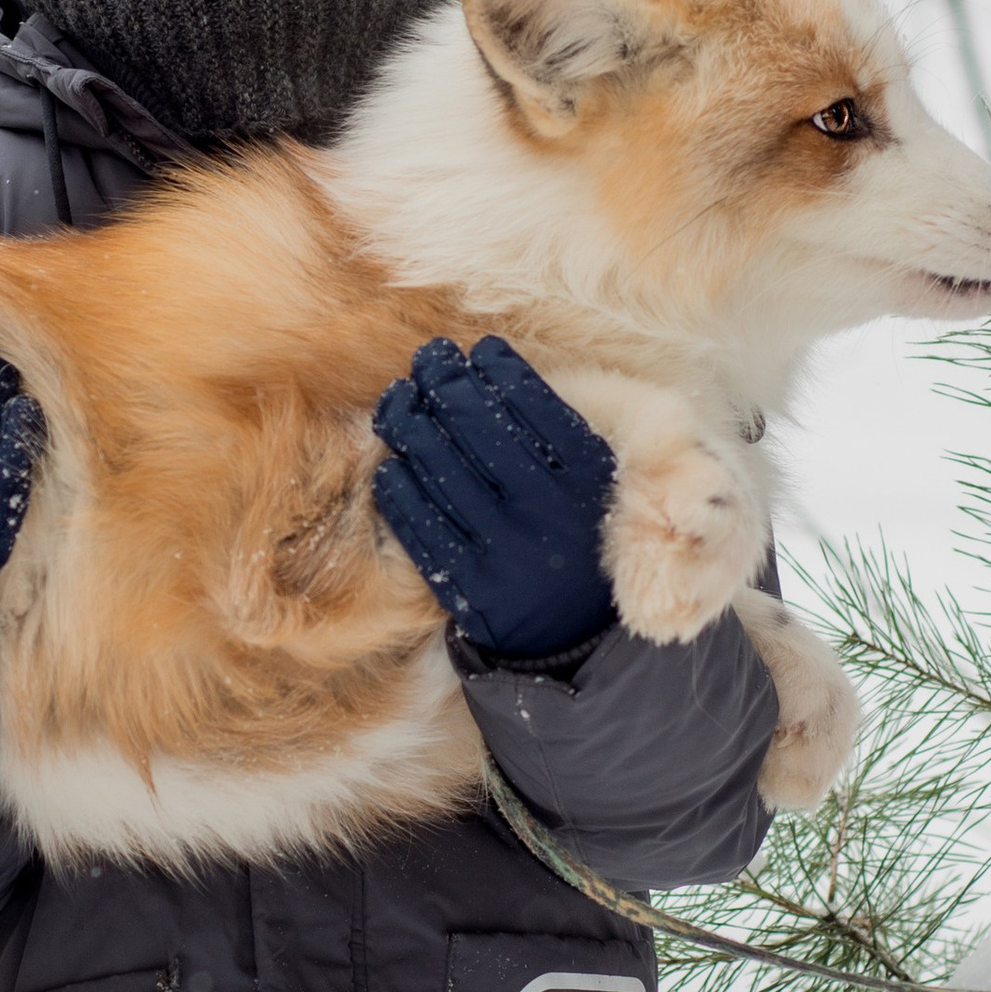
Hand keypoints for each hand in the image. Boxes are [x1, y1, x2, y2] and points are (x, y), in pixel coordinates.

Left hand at [372, 335, 616, 660]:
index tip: (480, 351)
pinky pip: (422, 529)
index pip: (535, 405)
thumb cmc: (582, 540)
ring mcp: (507, 554)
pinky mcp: (472, 591)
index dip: (500, 369)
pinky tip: (390, 464)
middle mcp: (549, 514)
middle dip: (445, 383)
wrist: (581, 640)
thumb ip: (565, 435)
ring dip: (410, 426)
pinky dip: (399, 491)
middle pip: (480, 429)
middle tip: (427, 360)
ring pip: (442, 474)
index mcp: (590, 481)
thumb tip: (498, 369)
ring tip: (398, 401)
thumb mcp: (600, 487)